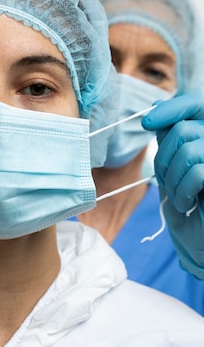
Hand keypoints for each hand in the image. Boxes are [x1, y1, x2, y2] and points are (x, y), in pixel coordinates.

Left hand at [142, 94, 203, 277]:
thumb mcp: (173, 168)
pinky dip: (184, 191)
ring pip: (189, 150)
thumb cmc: (189, 207)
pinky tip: (187, 203)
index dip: (171, 109)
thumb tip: (156, 108)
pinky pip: (199, 171)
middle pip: (182, 130)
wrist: (198, 243)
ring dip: (172, 178)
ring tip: (178, 196)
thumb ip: (170, 141)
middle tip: (166, 182)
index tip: (148, 122)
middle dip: (162, 159)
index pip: (194, 104)